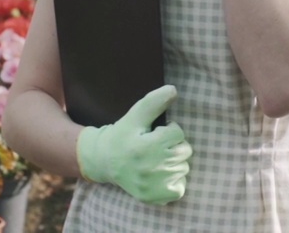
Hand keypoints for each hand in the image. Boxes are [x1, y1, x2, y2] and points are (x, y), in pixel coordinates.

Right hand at [76, 85, 192, 204]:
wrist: (104, 162)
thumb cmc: (122, 135)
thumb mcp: (135, 116)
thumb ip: (154, 102)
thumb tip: (174, 90)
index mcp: (146, 146)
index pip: (178, 133)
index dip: (168, 130)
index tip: (155, 133)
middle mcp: (150, 168)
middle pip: (184, 151)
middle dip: (173, 145)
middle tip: (156, 146)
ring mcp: (153, 186)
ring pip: (184, 168)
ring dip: (174, 162)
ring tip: (156, 159)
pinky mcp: (154, 198)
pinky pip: (180, 188)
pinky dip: (175, 181)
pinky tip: (160, 174)